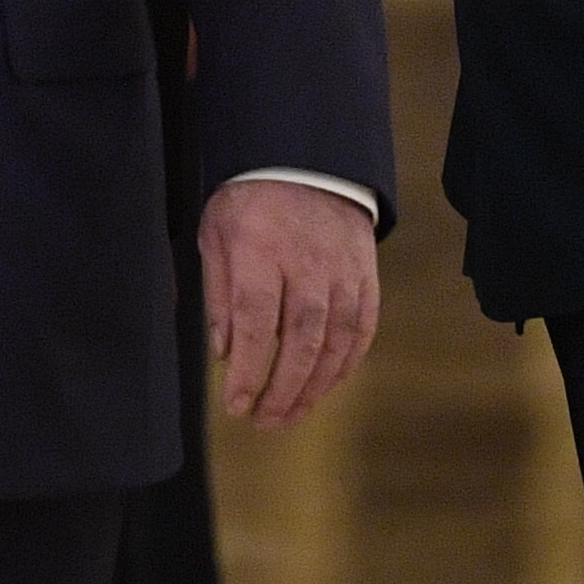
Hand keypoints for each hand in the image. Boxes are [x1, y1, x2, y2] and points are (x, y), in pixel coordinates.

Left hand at [201, 178, 379, 427]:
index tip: (236, 403)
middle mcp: (307, 264)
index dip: (250, 370)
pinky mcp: (367, 277)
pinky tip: (327, 387)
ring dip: (315, 386)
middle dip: (283, 388)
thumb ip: (220, 296)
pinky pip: (362, 329)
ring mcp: (343, 271)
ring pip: (337, 340)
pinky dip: (346, 364)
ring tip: (291, 415)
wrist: (305, 162)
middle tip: (263, 421)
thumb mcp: (215, 237)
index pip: (258, 323)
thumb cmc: (248, 203)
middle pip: (302, 339)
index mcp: (260, 251)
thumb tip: (226, 353)